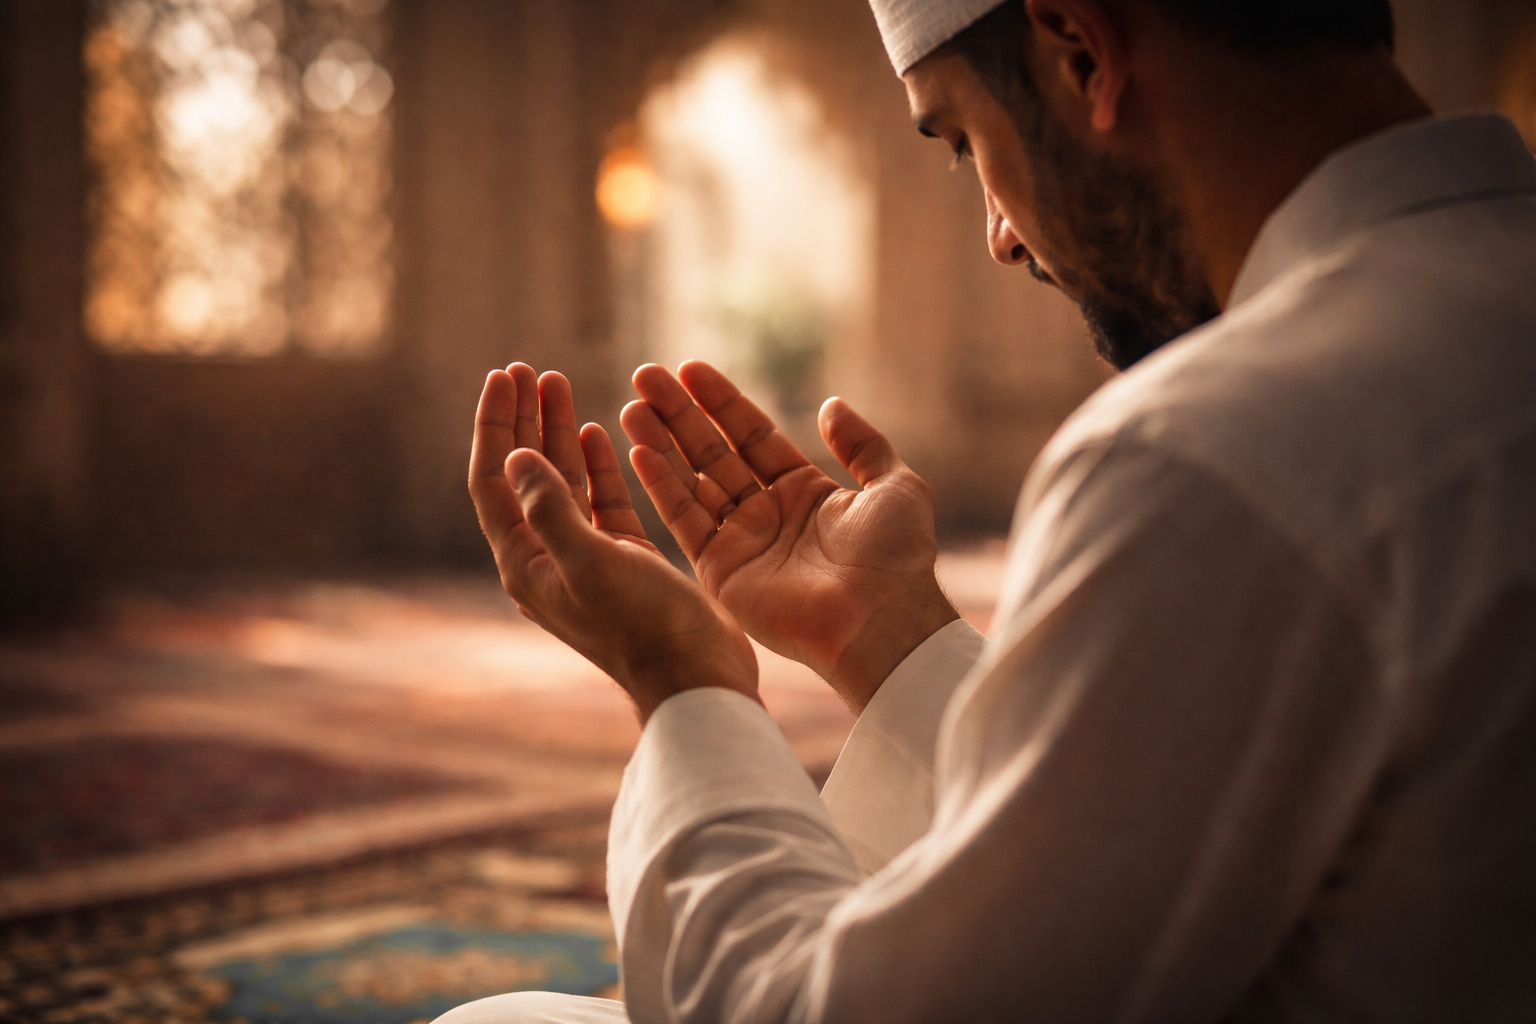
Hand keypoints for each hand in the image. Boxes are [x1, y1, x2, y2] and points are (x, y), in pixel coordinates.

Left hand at [469, 363, 757, 721]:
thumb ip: (549, 508)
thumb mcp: (590, 563)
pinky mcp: (625, 560)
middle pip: (524, 474)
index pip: (495, 481)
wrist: (694, 677)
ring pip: (563, 482)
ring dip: (557, 431)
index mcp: (527, 563)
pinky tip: (597, 430)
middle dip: (522, 419)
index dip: (495, 425)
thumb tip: (517, 457)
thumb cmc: (643, 626)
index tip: (503, 374)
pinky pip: (601, 501)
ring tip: (558, 381)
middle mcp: (549, 559)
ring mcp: (587, 559)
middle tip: (527, 369)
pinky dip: (597, 464)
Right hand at [621, 361, 957, 712]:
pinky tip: (639, 450)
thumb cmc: (896, 558)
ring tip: (632, 405)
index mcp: (805, 493)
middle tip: (645, 376)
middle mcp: (768, 515)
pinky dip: (662, 487)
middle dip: (679, 415)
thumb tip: (831, 405)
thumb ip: (862, 444)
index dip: (722, 403)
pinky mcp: (721, 573)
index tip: (689, 369)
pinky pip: (686, 522)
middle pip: (714, 453)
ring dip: (661, 444)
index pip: (753, 436)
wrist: (881, 620)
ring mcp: (742, 543)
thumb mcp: (895, 486)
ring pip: (692, 482)